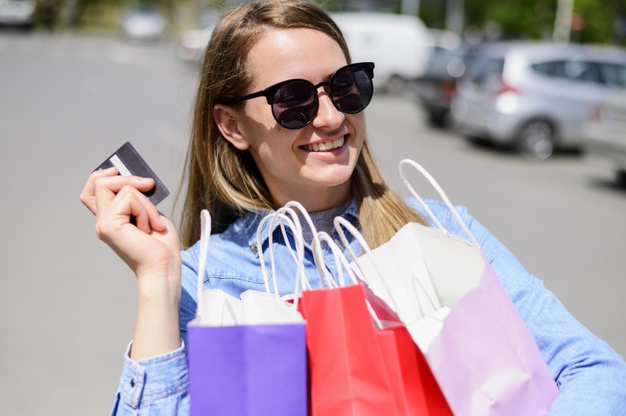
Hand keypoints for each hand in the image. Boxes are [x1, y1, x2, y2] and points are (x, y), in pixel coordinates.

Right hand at [80, 167, 182, 358]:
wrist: (164, 266)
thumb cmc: (161, 244)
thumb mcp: (149, 212)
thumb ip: (137, 197)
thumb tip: (135, 179)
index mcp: (111, 218)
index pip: (92, 190)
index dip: (102, 175)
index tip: (119, 170)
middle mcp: (102, 221)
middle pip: (101, 181)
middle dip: (129, 178)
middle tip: (150, 186)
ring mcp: (104, 223)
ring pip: (120, 187)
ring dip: (144, 201)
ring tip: (152, 222)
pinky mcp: (109, 225)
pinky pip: (128, 197)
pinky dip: (145, 209)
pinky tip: (150, 227)